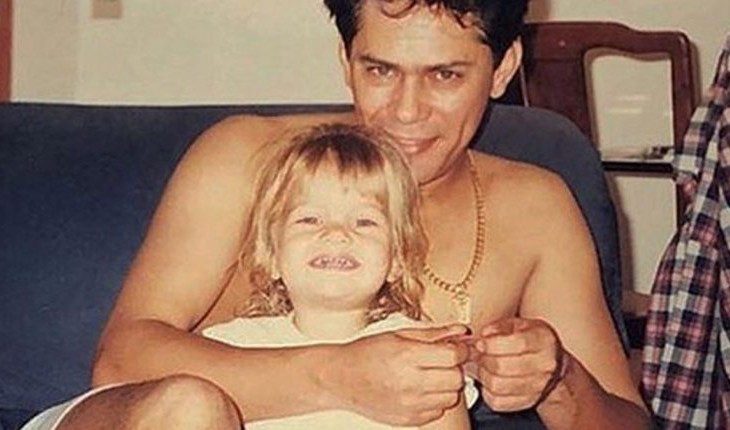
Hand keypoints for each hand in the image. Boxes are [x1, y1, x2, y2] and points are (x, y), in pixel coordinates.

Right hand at [326, 324, 468, 425]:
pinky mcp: (408, 419)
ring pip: (450, 397)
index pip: (452, 356)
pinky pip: (437, 411)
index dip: (458, 349)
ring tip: (429, 376)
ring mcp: (409, 404)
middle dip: (453, 368)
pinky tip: (420, 390)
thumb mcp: (398, 334)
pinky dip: (434, 401)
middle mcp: (409, 383)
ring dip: (445, 386)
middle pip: (456, 379)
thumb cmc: (367, 353)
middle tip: (441, 361)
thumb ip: (433, 334)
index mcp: (406, 356)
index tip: (453, 347)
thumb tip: (461, 330)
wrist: (341, 378)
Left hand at [473, 318, 564, 411]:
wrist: (550, 361)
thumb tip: (484, 336)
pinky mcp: (527, 401)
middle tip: (480, 354)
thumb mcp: (518, 324)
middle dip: (483, 359)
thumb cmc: (531, 339)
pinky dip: (487, 391)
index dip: (492, 344)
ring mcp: (538, 386)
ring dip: (484, 375)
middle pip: (502, 367)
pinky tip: (491, 379)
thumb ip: (498, 326)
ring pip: (497, 385)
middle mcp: (544, 365)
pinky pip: (497, 401)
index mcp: (543, 340)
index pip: (517, 344)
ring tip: (485, 366)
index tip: (481, 342)